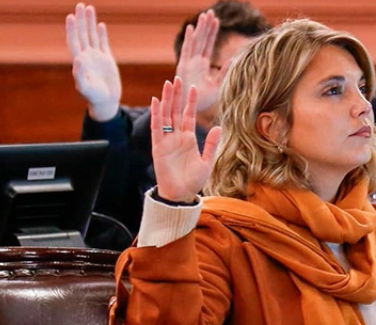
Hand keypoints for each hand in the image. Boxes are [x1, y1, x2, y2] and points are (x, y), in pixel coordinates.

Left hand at [65, 3, 121, 121]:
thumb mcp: (85, 87)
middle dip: (81, 19)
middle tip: (80, 5)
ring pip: (92, 36)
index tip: (71, 17)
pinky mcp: (107, 60)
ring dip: (90, 22)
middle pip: (82, 34)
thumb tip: (78, 58)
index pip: (74, 41)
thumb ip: (80, 74)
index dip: (72, 29)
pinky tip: (100, 25)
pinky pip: (103, 44)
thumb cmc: (93, 97)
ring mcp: (97, 57)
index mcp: (79, 60)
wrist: (106, 102)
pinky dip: (101, 34)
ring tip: (89, 8)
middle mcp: (86, 56)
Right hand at [151, 78, 221, 203]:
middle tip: (177, 78)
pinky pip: (156, 128)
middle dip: (177, 95)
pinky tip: (156, 101)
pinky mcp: (158, 147)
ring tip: (168, 84)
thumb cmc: (193, 180)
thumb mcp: (207, 161)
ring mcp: (166, 141)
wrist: (181, 194)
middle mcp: (177, 137)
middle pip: (175, 111)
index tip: (193, 88)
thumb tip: (218, 127)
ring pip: (165, 115)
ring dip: (166, 100)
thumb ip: (212, 144)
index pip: (188, 116)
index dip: (190, 102)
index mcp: (189, 139)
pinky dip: (156, 115)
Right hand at [175, 10, 220, 116]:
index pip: (209, 45)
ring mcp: (188, 62)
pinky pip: (187, 50)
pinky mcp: (183, 66)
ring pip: (195, 42)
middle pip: (202, 40)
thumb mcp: (218, 85)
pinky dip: (189, 40)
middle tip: (210, 12)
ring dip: (200, 29)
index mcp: (202, 65)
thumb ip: (225, 72)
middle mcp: (195, 61)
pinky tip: (192, 29)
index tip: (216, 20)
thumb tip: (235, 59)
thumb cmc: (203, 100)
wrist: (190, 109)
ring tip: (204, 15)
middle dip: (206, 26)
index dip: (212, 32)